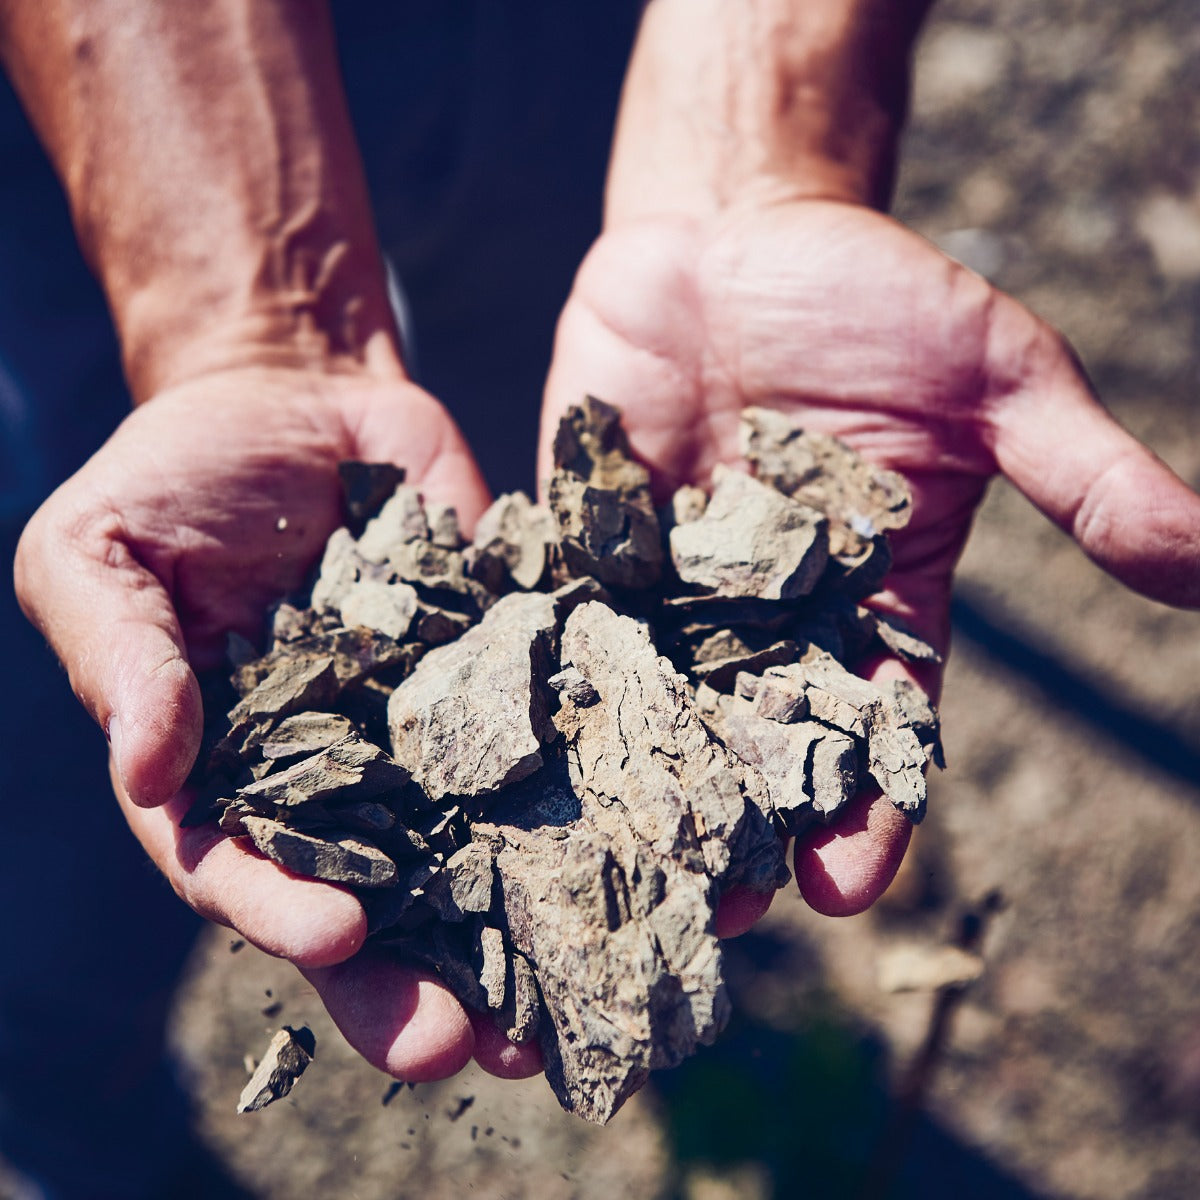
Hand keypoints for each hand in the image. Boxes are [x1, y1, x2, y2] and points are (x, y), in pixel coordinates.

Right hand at [15, 364, 539, 1080]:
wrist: (294, 394)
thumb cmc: (173, 477)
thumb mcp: (101, 555)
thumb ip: (123, 663)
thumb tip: (150, 773)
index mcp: (228, 772)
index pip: (245, 869)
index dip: (285, 916)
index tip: (342, 942)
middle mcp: (335, 775)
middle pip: (373, 898)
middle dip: (422, 977)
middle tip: (486, 1043)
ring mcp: (427, 729)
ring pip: (475, 843)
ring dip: (525, 918)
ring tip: (583, 993)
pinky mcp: (501, 670)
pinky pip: (549, 729)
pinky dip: (595, 784)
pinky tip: (650, 830)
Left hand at [541, 200, 1199, 919]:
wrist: (742, 235)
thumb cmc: (882, 302)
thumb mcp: (998, 379)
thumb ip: (1081, 473)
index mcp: (873, 603)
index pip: (875, 732)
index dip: (866, 812)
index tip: (843, 888)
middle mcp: (765, 618)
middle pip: (753, 748)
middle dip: (733, 832)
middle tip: (705, 926)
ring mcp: (666, 590)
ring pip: (649, 710)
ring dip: (631, 787)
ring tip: (601, 876)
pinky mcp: (582, 547)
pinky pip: (558, 626)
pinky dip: (541, 683)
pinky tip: (511, 750)